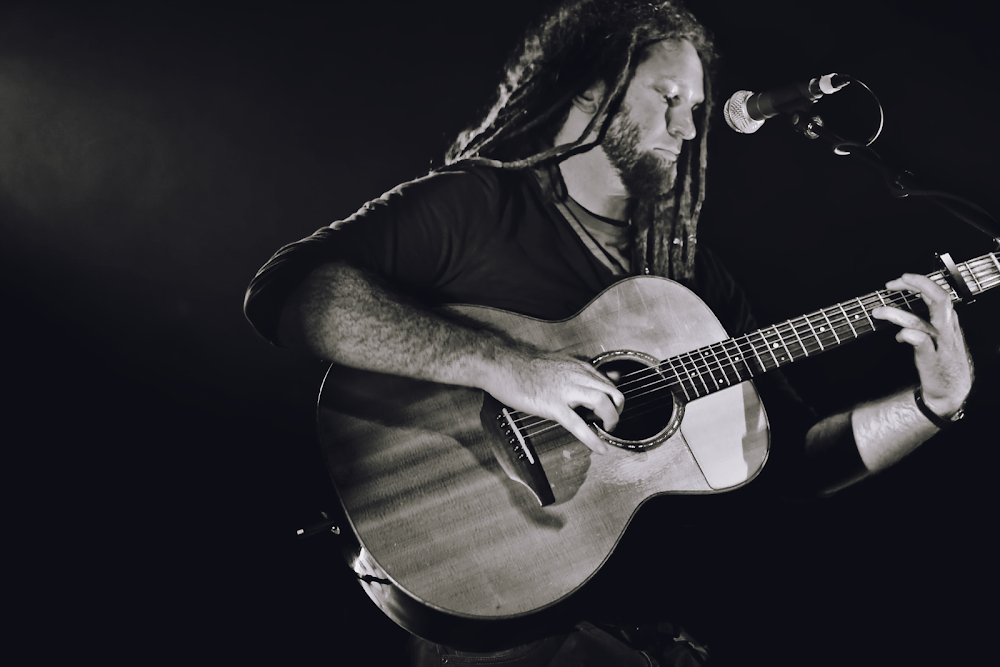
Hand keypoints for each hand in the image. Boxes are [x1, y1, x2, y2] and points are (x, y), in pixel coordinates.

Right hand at [480, 347, 623, 454]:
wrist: (503, 364)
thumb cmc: (526, 367)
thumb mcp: (560, 364)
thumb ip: (581, 372)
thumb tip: (601, 377)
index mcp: (578, 368)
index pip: (609, 383)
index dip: (614, 400)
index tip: (611, 410)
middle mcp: (577, 376)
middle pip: (613, 392)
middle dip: (619, 411)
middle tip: (610, 422)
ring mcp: (565, 391)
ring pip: (602, 404)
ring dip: (611, 421)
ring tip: (606, 431)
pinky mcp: (552, 405)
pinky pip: (578, 425)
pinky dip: (593, 439)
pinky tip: (600, 449)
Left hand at [871, 273, 973, 416]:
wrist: (951, 390)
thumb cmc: (942, 359)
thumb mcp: (936, 335)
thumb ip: (921, 319)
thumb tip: (897, 310)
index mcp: (946, 320)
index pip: (937, 292)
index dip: (918, 282)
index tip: (897, 280)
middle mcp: (945, 328)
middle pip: (939, 299)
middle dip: (918, 285)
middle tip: (892, 284)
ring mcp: (940, 344)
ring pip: (922, 322)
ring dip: (896, 314)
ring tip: (877, 312)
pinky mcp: (932, 359)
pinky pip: (922, 343)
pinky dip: (910, 335)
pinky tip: (899, 335)